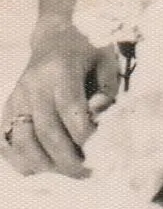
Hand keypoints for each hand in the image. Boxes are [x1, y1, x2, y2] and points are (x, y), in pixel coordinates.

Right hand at [1, 21, 118, 177]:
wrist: (55, 35)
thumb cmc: (87, 50)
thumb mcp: (106, 59)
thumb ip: (107, 89)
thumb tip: (97, 116)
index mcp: (61, 69)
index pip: (70, 111)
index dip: (85, 136)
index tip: (99, 150)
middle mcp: (34, 84)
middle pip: (47, 133)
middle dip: (67, 160)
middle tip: (85, 173)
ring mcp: (17, 96)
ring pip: (22, 141)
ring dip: (43, 165)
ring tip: (64, 172)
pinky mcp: (8, 106)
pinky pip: (5, 141)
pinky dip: (19, 160)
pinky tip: (39, 168)